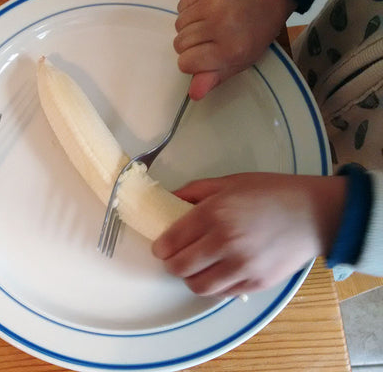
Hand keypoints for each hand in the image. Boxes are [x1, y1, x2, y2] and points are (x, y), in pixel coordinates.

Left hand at [152, 173, 346, 296]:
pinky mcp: (256, 282)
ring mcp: (241, 266)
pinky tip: (218, 272)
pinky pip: (221, 293)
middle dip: (172, 264)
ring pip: (197, 286)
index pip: (170, 242)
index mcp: (213, 214)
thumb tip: (168, 201)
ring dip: (191, 278)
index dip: (161, 248)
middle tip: (177, 257)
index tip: (163, 247)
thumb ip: (194, 191)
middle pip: (179, 268)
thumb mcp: (229, 182)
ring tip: (197, 267)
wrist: (314, 213)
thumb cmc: (270, 193)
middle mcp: (224, 242)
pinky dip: (214, 286)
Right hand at [174, 0, 296, 99]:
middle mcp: (219, 25)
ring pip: (179, 25)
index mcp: (230, 49)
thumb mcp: (241, 60)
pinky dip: (190, 9)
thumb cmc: (257, 28)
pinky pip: (181, 6)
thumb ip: (215, 77)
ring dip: (190, 26)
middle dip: (191, 44)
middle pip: (180, 44)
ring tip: (210, 21)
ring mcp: (210, 3)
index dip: (193, 62)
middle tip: (210, 37)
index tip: (205, 55)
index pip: (186, 64)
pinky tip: (207, 8)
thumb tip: (194, 93)